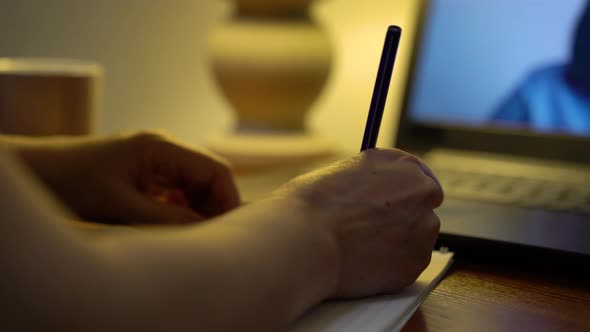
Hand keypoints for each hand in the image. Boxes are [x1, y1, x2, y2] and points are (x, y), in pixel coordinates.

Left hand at [21, 131, 239, 223]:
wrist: (38, 171)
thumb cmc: (72, 183)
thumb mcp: (121, 206)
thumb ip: (168, 219)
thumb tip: (207, 230)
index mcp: (161, 147)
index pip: (215, 168)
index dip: (228, 198)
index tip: (228, 229)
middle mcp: (164, 148)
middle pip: (208, 176)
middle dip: (214, 206)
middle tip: (209, 237)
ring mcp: (156, 158)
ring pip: (195, 184)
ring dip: (198, 208)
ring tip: (190, 234)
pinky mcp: (147, 171)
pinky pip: (177, 189)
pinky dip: (181, 208)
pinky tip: (171, 225)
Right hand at [274, 148, 442, 297]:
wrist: (306, 239)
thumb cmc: (310, 206)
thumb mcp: (340, 175)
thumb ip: (367, 186)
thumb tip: (369, 200)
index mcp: (401, 163)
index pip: (421, 179)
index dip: (405, 197)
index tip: (393, 209)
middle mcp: (421, 190)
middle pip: (424, 210)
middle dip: (405, 222)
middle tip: (375, 234)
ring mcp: (424, 226)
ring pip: (417, 240)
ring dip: (398, 246)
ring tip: (360, 250)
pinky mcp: (418, 260)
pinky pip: (408, 266)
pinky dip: (391, 270)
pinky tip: (363, 265)